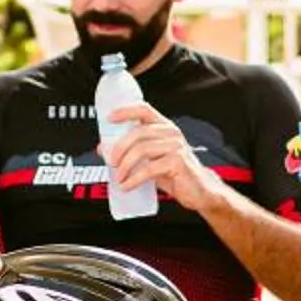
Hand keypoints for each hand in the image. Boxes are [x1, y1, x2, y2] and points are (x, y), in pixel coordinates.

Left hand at [103, 105, 226, 214]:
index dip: (125, 111)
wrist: (198, 190)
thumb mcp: (150, 160)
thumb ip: (130, 152)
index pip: (144, 110)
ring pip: (142, 150)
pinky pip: (149, 168)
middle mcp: (171, 133)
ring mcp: (176, 146)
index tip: (110, 118)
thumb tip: (103, 148)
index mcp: (164, 127)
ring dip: (125, 165)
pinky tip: (127, 185)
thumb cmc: (175, 173)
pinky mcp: (177, 162)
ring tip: (119, 177)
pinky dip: (134, 178)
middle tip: (111, 162)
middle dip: (120, 148)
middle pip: (138, 132)